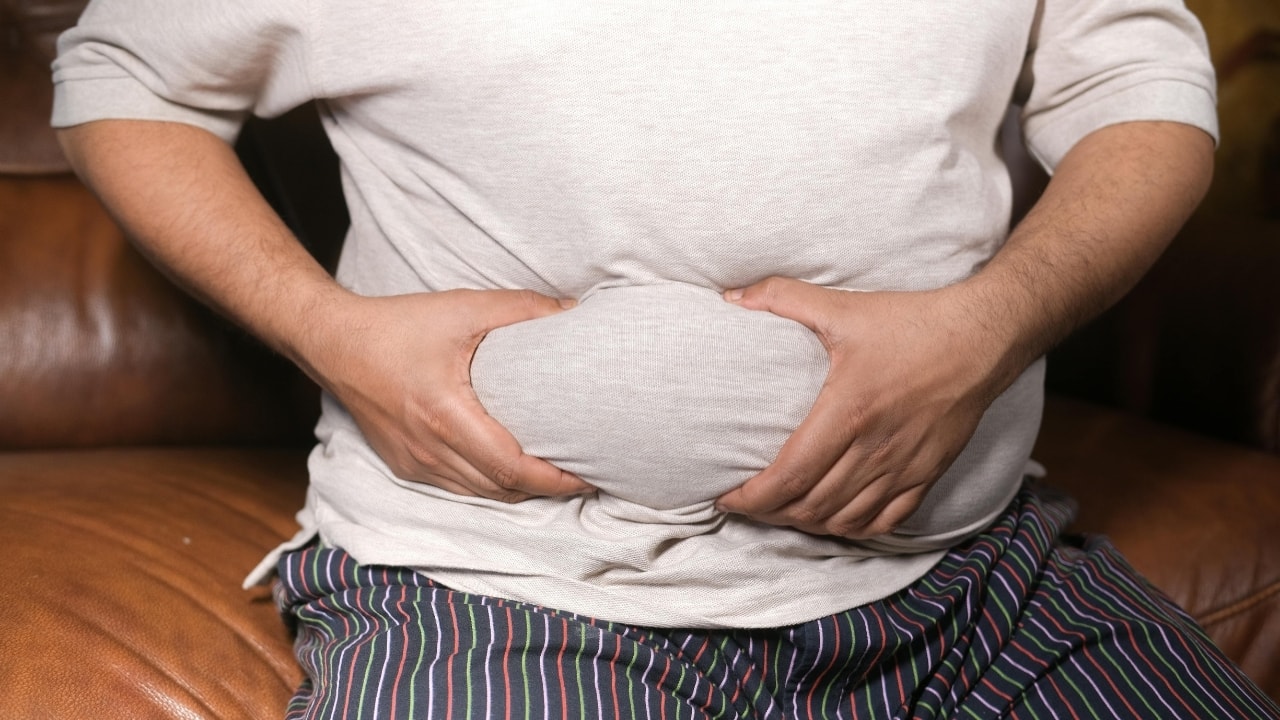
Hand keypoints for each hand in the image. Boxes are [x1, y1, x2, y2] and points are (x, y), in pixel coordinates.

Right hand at [304, 288, 592, 501]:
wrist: (335, 344)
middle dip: (547, 489)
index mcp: (445, 415)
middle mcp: (430, 449)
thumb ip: (521, 309)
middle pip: (501, 489)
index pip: (510, 468)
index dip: (555, 479)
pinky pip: (459, 487)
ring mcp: (416, 463)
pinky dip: (491, 484)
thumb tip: (572, 311)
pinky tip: (513, 469)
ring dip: (520, 490)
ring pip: (481, 494)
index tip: (589, 475)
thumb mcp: (463, 308)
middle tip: (585, 475)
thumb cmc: (398, 325)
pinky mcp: (406, 464)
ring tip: (558, 475)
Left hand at [715, 277, 1005, 537]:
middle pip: (810, 506)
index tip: (726, 497)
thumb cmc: (913, 322)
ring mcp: (904, 467)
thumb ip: (783, 297)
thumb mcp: (844, 306)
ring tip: (781, 511)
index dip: (752, 497)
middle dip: (770, 513)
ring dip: (806, 523)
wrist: (984, 337)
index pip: (789, 476)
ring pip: (843, 520)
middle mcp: (875, 448)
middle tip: (746, 503)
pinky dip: (851, 528)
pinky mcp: (927, 474)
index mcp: (848, 413)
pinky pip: (883, 522)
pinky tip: (831, 518)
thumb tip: (731, 296)